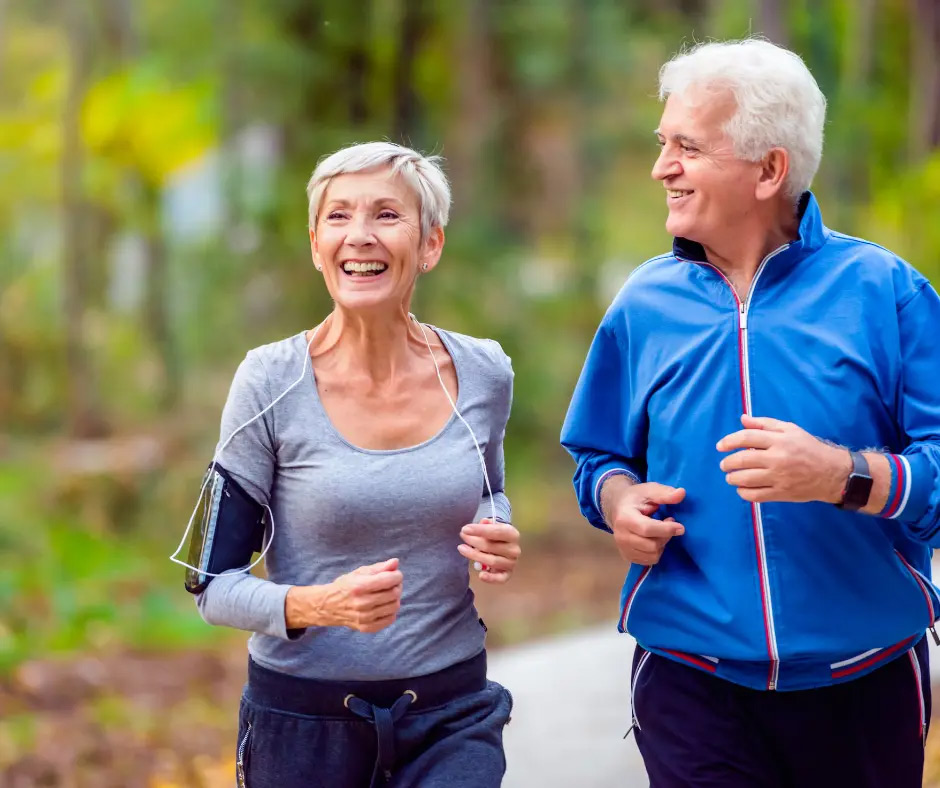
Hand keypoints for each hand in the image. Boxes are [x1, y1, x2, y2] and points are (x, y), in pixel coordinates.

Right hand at [287, 558, 402, 632]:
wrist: (328, 606)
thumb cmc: (346, 586)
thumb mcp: (359, 572)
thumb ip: (379, 567)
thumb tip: (395, 562)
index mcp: (359, 586)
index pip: (389, 580)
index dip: (397, 575)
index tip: (395, 574)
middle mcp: (362, 603)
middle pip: (394, 593)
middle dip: (397, 586)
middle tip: (392, 584)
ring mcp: (364, 618)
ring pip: (394, 606)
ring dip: (395, 598)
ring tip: (387, 594)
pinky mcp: (367, 628)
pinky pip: (390, 619)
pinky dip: (391, 611)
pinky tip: (383, 605)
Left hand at [457, 518, 520, 583]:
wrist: (505, 547)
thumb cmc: (496, 536)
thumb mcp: (493, 527)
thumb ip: (486, 525)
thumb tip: (483, 522)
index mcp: (512, 534)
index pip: (496, 531)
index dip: (479, 530)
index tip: (465, 529)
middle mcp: (514, 549)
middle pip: (491, 546)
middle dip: (473, 541)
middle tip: (462, 536)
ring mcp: (512, 563)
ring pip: (492, 561)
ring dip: (475, 555)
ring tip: (462, 548)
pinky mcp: (508, 574)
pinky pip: (500, 579)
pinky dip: (491, 578)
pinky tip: (481, 575)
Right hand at [600, 476, 685, 565]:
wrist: (618, 507)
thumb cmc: (636, 498)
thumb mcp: (649, 491)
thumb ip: (664, 493)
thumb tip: (682, 493)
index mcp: (624, 518)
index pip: (647, 529)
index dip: (666, 529)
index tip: (681, 527)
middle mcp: (621, 536)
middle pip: (652, 545)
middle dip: (666, 536)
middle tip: (669, 523)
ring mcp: (623, 548)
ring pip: (653, 555)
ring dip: (662, 544)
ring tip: (661, 531)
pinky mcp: (627, 556)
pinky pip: (649, 561)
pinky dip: (657, 551)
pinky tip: (655, 539)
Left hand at [717, 414, 850, 503]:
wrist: (832, 473)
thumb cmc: (808, 448)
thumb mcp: (790, 430)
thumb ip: (764, 424)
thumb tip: (742, 419)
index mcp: (779, 440)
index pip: (746, 438)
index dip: (729, 441)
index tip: (720, 446)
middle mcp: (777, 458)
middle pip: (742, 460)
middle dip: (727, 463)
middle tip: (724, 465)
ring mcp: (779, 477)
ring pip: (745, 479)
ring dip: (732, 478)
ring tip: (731, 477)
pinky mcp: (781, 493)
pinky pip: (754, 495)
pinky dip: (743, 493)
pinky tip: (742, 488)